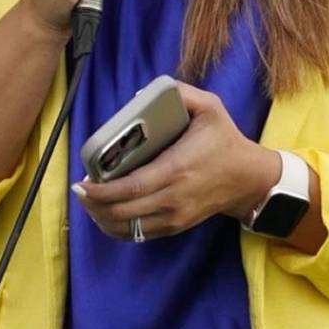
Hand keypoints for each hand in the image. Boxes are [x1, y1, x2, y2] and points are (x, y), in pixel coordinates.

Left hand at [72, 84, 280, 241]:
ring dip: (101, 217)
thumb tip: (145, 94)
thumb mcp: (210, 108)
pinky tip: (105, 213)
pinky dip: (115, 228)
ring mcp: (174, 217)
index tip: (82, 182)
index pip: (131, 187)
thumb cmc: (225, 141)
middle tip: (79, 189)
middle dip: (93, 204)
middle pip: (122, 212)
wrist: (248, 179)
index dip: (101, 190)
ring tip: (89, 200)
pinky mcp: (175, 227)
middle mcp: (173, 198)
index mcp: (177, 169)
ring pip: (126, 229)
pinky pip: (137, 235)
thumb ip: (181, 93)